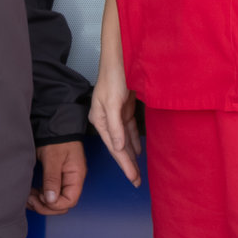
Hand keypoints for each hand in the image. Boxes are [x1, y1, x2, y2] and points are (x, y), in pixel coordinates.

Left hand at [30, 141, 85, 215]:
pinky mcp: (56, 179)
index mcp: (76, 177)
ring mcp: (64, 181)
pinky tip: (31, 194)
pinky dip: (39, 197)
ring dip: (41, 203)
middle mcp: (72, 181)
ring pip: (54, 201)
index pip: (70, 201)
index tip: (40, 198)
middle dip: (46, 206)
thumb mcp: (54, 157)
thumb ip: (52, 179)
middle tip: (30, 199)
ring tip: (28, 197)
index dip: (55, 205)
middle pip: (62, 205)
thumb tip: (51, 199)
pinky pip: (49, 194)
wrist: (55, 126)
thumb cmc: (58, 139)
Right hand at [87, 63, 142, 187]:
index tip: (132, 178)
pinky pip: (130, 129)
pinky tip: (137, 150)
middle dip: (127, 164)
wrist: (121, 56)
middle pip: (118, 146)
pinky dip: (134, 140)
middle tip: (136, 181)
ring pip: (124, 139)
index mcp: (100, 119)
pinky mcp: (124, 107)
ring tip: (137, 171)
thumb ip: (115, 126)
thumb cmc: (113, 76)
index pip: (114, 147)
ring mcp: (115, 114)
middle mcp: (106, 119)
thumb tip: (118, 146)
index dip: (124, 164)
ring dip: (131, 155)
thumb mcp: (112, 101)